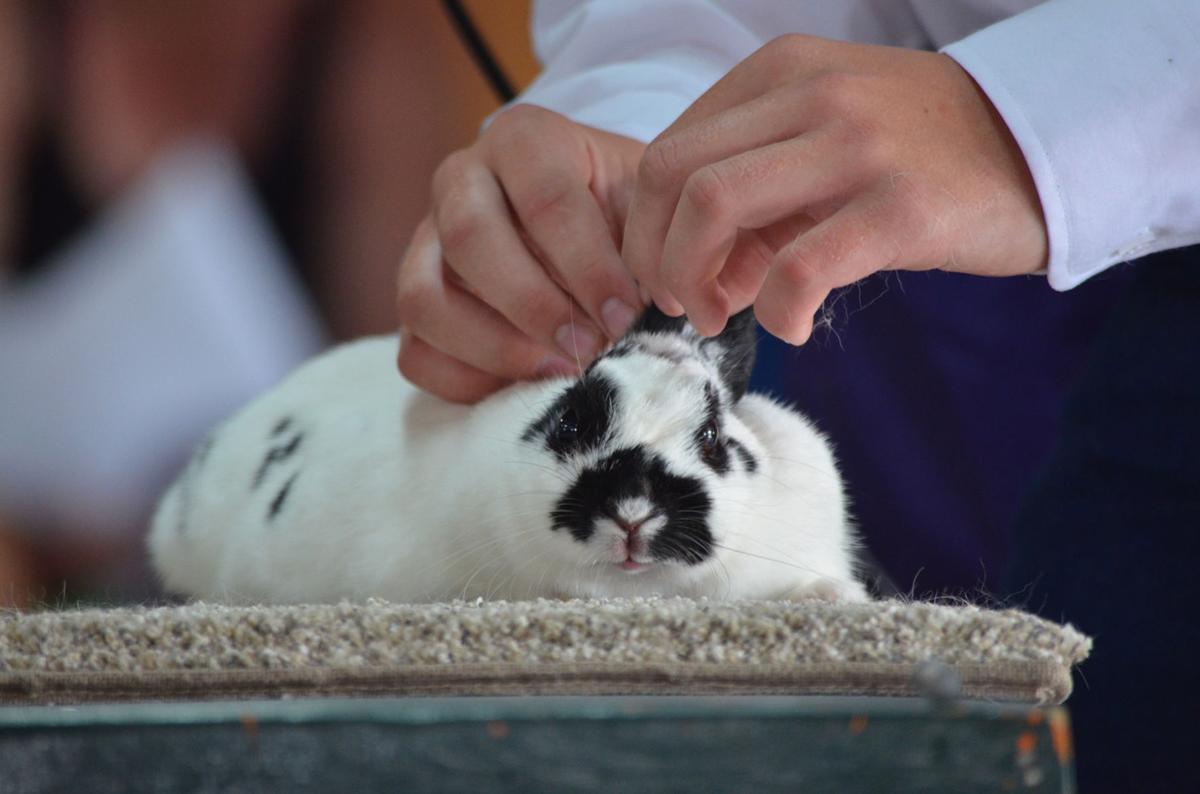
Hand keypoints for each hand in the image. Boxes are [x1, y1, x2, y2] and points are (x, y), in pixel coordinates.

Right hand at [396, 105, 644, 401]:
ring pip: (422, 298)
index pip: (545, 198)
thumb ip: (647, 245)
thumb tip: (644, 318)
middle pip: (469, 238)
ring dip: (495, 347)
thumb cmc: (625, 212)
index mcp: (524, 141)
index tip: (626, 316)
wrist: (594, 218)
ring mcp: (426, 243)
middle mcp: (460, 180)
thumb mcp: (646, 207)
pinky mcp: (417, 303)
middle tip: (590, 348)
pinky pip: (414, 354)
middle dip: (535, 305)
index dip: (588, 266)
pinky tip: (525, 387)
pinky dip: (467, 382)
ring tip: (558, 371)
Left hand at [622, 34, 1047, 342]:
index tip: (669, 277)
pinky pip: (799, 268)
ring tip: (718, 316)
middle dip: (656, 254)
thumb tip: (699, 276)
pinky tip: (794, 327)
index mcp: (782, 72)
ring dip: (693, 277)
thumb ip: (755, 197)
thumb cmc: (920, 157)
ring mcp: (856, 145)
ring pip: (713, 206)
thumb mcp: (827, 149)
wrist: (1042, 148)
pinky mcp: (900, 206)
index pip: (669, 148)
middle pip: (673, 175)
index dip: (647, 227)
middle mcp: (811, 94)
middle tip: (682, 305)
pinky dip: (775, 311)